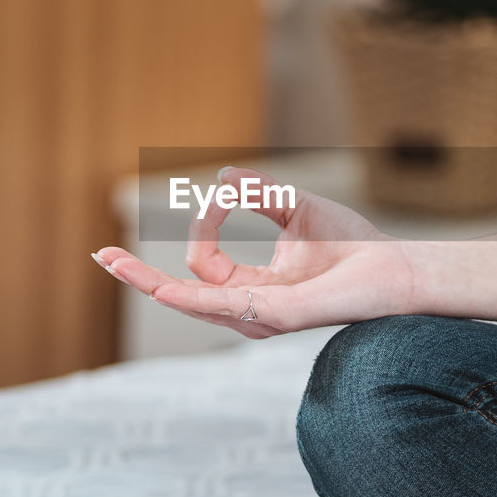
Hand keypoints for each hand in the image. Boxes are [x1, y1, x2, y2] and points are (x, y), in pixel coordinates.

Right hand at [93, 167, 420, 337]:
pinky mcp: (278, 314)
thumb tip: (224, 180)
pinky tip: (164, 288)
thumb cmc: (355, 243)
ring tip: (115, 265)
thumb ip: (260, 196)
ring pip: (192, 303)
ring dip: (151, 283)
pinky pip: (226, 307)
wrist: (396, 265)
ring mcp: (260, 316)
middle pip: (180, 295)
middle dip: (139, 277)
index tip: (229, 192)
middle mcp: (249, 309)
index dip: (205, 224)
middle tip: (101, 257)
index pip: (203, 264)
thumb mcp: (297, 209)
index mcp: (252, 289)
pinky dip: (191, 296)